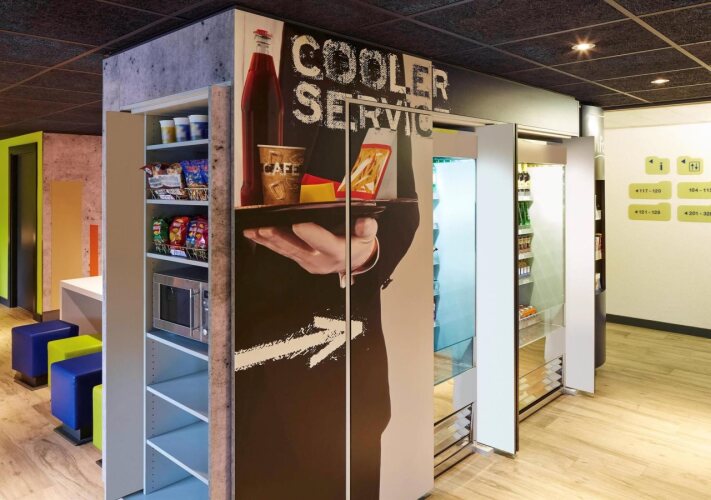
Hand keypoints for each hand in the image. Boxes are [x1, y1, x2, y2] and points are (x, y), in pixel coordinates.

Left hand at [243, 218, 377, 274]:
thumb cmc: (357, 245)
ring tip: (253, 231)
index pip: (323, 242)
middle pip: (297, 248)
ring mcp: (307, 262)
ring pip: (285, 251)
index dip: (310, 233)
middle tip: (265, 228)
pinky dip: (268, 243)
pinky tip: (256, 235)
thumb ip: (367, 229)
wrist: (353, 261)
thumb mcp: (367, 237)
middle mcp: (319, 259)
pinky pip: (282, 252)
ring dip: (268, 241)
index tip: (298, 224)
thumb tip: (365, 222)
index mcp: (336, 251)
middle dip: (280, 238)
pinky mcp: (299, 260)